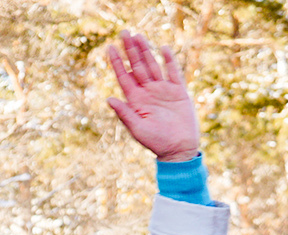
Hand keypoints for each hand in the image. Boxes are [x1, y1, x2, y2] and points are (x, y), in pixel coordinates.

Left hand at [105, 31, 200, 162]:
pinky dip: (169, 60)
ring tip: (138, 36)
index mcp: (137, 100)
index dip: (117, 62)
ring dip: (145, 51)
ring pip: (152, 65)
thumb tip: (109, 99)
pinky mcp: (178, 92)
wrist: (179, 149)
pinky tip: (163, 48)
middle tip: (123, 32)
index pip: (124, 77)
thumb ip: (124, 113)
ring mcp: (163, 90)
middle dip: (130, 50)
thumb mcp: (137, 129)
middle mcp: (148, 92)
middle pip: (137, 66)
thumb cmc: (156, 142)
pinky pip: (173, 72)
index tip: (109, 47)